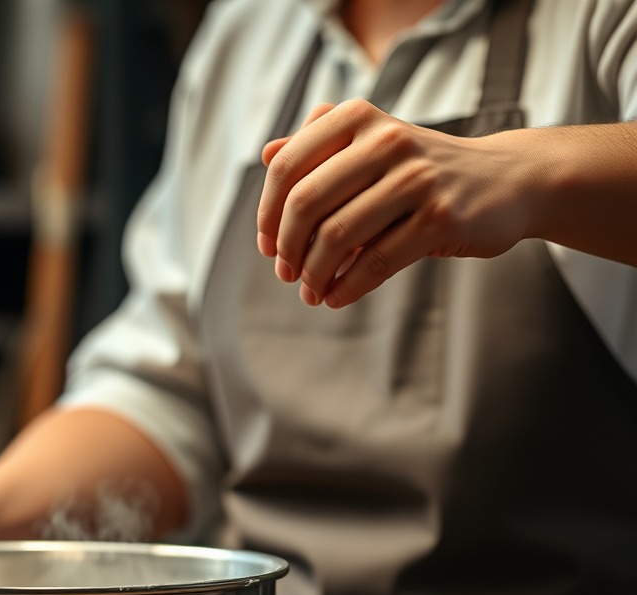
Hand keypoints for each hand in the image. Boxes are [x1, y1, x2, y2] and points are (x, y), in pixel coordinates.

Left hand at [256, 99, 531, 306]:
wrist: (506, 180)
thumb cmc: (422, 170)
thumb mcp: (373, 146)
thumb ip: (321, 146)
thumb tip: (266, 154)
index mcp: (360, 118)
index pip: (288, 167)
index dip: (268, 213)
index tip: (267, 246)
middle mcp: (387, 140)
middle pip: (307, 204)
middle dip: (288, 248)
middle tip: (286, 274)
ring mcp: (416, 179)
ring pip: (337, 236)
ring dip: (314, 275)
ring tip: (310, 292)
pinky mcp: (439, 218)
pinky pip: (374, 262)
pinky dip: (346, 288)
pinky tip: (335, 297)